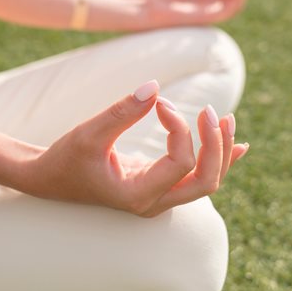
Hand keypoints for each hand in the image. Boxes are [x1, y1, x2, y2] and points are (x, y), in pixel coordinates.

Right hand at [23, 80, 248, 216]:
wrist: (50, 181)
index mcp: (137, 196)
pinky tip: (241, 145)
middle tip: (210, 111)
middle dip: (216, 145)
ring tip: (226, 119)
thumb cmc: (66, 159)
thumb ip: (122, 112)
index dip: (180, 128)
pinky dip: (221, 160)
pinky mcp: (160, 188)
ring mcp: (159, 199)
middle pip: (206, 181)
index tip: (162, 104)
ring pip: (207, 181)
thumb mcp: (88, 134)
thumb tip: (155, 87)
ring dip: (221, 150)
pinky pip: (198, 178)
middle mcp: (154, 204)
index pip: (180, 162)